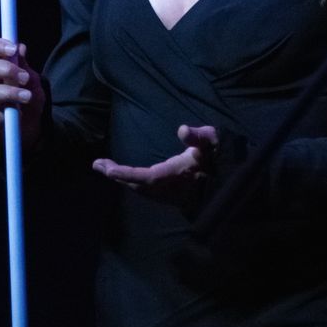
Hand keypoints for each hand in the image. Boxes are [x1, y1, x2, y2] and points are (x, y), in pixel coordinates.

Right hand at [0, 38, 43, 142]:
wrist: (29, 130)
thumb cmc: (27, 103)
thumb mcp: (31, 83)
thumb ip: (24, 67)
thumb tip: (20, 47)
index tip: (13, 49)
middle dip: (6, 70)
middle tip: (25, 78)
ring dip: (9, 93)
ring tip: (26, 97)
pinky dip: (1, 115)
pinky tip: (10, 117)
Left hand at [92, 125, 219, 204]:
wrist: (229, 183)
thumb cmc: (218, 158)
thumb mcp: (213, 142)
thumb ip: (200, 136)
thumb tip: (183, 129)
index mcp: (176, 174)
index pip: (148, 177)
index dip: (127, 174)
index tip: (109, 170)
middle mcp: (170, 188)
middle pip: (138, 184)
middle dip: (117, 175)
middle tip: (98, 164)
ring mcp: (169, 194)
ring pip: (141, 189)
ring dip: (122, 179)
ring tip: (104, 167)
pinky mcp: (169, 196)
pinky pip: (145, 190)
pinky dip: (131, 182)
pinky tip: (122, 175)